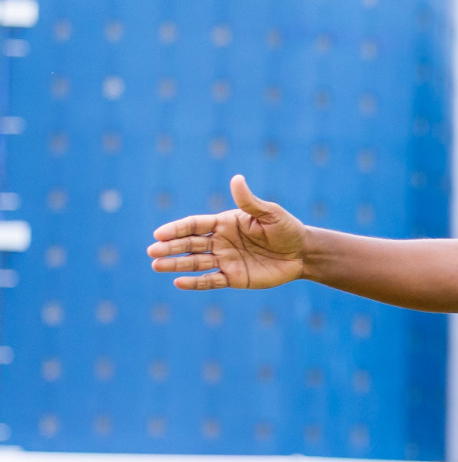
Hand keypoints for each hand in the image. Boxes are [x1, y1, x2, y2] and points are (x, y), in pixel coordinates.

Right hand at [147, 174, 305, 289]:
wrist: (302, 253)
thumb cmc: (286, 229)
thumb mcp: (270, 213)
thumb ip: (249, 201)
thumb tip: (236, 179)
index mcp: (224, 223)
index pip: (194, 225)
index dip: (177, 229)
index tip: (159, 233)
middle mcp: (220, 241)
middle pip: (189, 244)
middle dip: (170, 248)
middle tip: (151, 251)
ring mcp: (225, 260)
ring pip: (195, 262)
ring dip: (176, 264)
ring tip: (155, 265)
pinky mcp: (233, 277)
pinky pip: (210, 280)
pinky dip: (195, 282)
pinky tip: (178, 282)